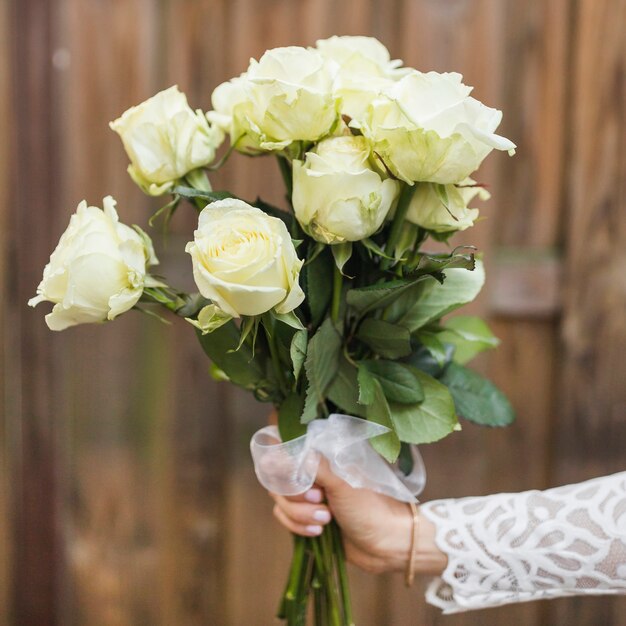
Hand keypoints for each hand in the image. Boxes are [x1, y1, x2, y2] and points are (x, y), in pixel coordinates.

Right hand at [269, 458, 446, 575]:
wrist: (385, 545)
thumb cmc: (369, 508)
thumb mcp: (340, 483)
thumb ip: (308, 466)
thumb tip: (276, 454)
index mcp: (322, 455)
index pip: (286, 445)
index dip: (280, 458)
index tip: (288, 472)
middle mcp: (311, 472)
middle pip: (278, 476)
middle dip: (296, 495)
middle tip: (320, 499)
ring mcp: (306, 495)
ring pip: (280, 500)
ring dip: (300, 514)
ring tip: (326, 520)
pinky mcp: (304, 517)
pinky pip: (284, 517)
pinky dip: (298, 526)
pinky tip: (318, 531)